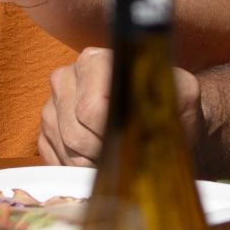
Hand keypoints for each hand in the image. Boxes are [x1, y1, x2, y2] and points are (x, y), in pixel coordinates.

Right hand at [41, 47, 203, 164]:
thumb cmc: (173, 106)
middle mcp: (67, 77)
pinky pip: (52, 158)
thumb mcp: (183, 96)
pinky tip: (97, 162)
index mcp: (95, 61)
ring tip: (115, 155)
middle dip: (102, 152)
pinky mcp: (46, 130)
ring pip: (64, 148)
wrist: (166, 115)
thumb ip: (171, 95)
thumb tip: (149, 110)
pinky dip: (76, 168)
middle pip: (75, 132)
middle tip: (126, 152)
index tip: (132, 140)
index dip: (111, 134)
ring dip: (91, 162)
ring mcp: (53, 104)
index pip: (91, 109)